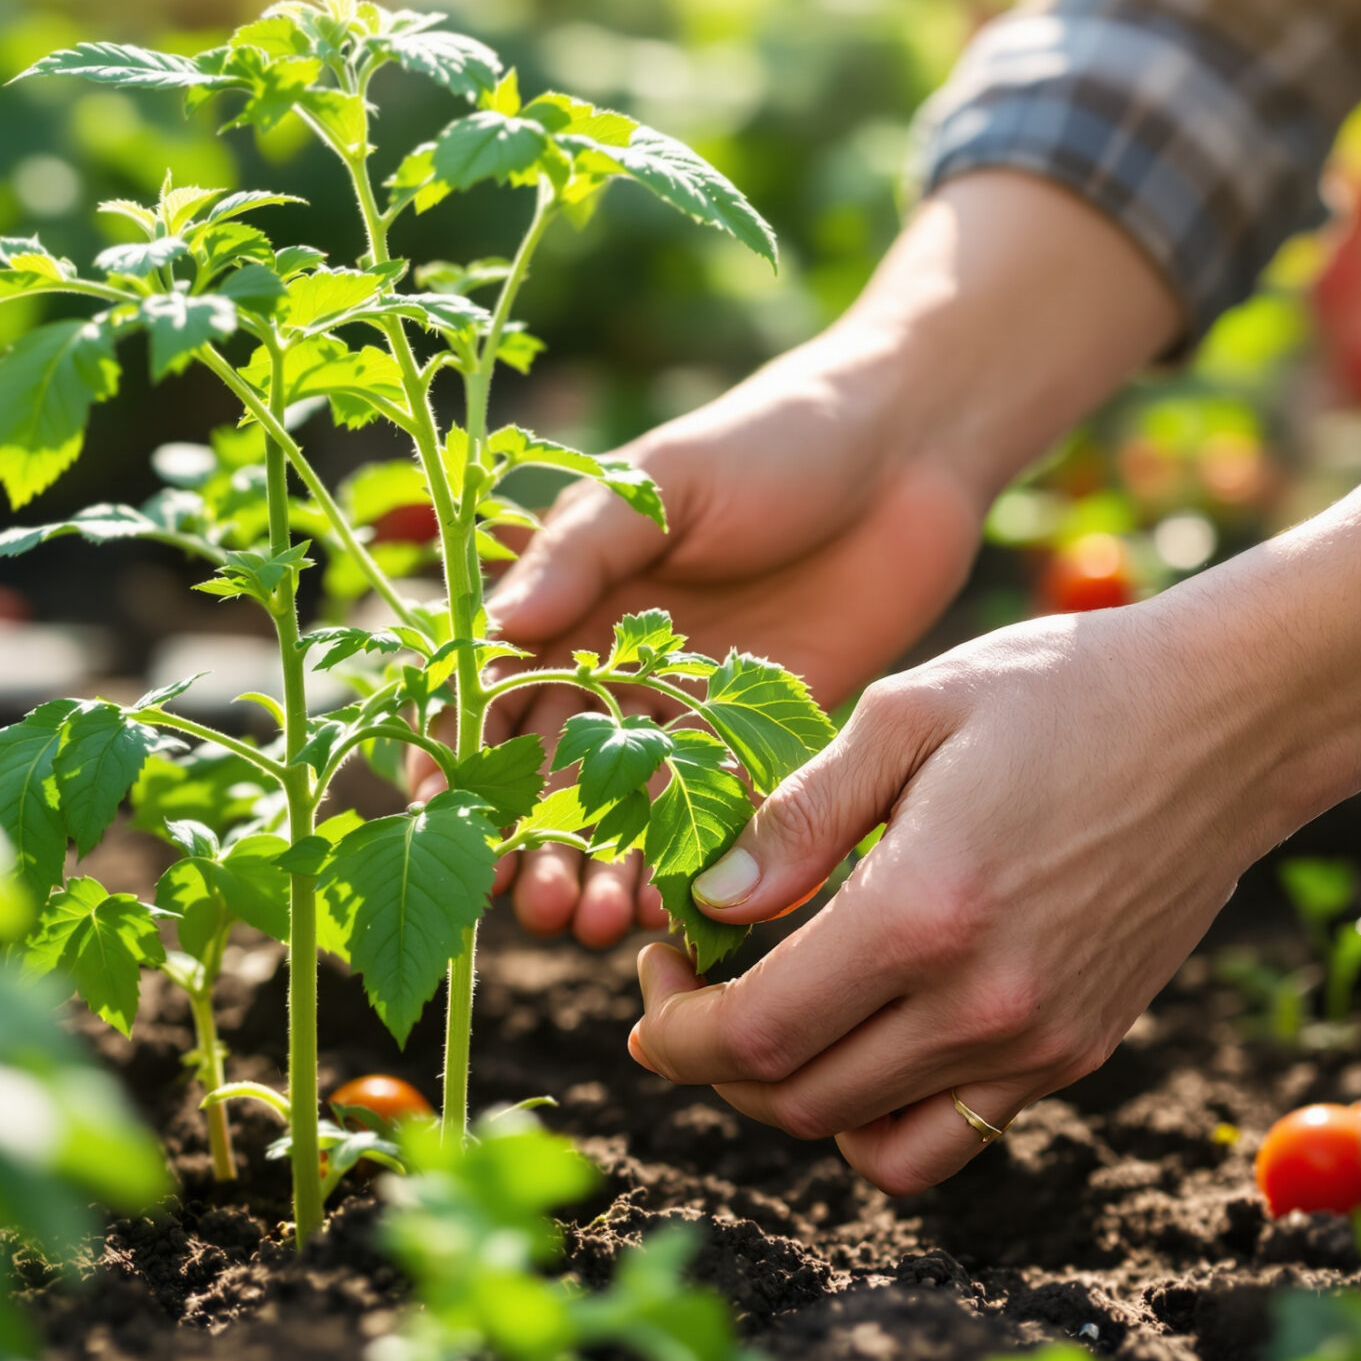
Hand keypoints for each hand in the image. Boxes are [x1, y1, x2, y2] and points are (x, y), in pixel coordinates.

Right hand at [469, 362, 993, 947]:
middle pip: (552, 772)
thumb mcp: (659, 480)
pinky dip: (688, 865)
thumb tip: (498, 626)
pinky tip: (671, 909)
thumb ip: (579, 550)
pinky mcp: (764, 738)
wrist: (909, 448)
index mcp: (569, 599)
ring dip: (601, 870)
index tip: (450, 818)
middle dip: (534, 843)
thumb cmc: (771, 437)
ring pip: (626, 809)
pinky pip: (714, 816)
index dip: (464, 756)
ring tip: (594, 923)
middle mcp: (615, 664)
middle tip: (535, 901)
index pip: (493, 692)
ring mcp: (688, 709)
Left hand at [628, 606, 1265, 1193]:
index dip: (676, 1028)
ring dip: (788, 1095)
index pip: (755, 1036)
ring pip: (865, 1136)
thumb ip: (798, 818)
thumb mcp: (905, 713)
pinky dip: (878, 1119)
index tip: (651, 974)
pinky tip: (859, 1038)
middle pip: (795, 1100)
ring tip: (767, 1013)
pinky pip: (948, 1137)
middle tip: (690, 980)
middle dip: (712, 1058)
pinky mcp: (1077, 1053)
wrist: (1225, 721)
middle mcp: (982, 1004)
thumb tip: (711, 903)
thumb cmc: (1057, 691)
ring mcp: (1037, 1044)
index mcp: (922, 914)